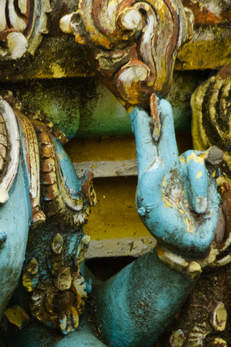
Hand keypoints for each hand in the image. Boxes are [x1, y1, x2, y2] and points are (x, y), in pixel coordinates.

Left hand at [133, 98, 218, 254]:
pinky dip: (204, 188)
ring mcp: (187, 173)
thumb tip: (155, 162)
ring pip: (192, 159)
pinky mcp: (206, 177)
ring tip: (196, 209)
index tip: (138, 110)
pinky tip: (201, 208)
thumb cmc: (165, 228)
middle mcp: (168, 169)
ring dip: (197, 185)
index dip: (142, 129)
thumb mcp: (150, 210)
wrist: (189, 244)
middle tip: (160, 102)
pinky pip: (207, 168)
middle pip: (165, 139)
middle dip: (163, 120)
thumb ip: (149, 186)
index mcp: (150, 175)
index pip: (145, 147)